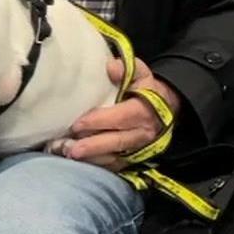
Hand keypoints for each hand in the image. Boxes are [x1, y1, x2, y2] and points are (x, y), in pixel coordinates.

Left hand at [63, 58, 181, 170]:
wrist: (165, 108)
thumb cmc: (145, 88)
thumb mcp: (140, 73)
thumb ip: (126, 69)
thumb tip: (111, 67)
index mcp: (143, 111)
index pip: (121, 118)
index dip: (99, 122)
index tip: (77, 125)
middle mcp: (142, 133)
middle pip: (117, 142)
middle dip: (93, 146)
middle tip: (71, 150)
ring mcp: (138, 148)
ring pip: (115, 157)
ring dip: (92, 158)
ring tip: (69, 155)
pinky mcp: (133, 157)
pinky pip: (116, 165)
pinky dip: (98, 165)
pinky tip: (80, 162)